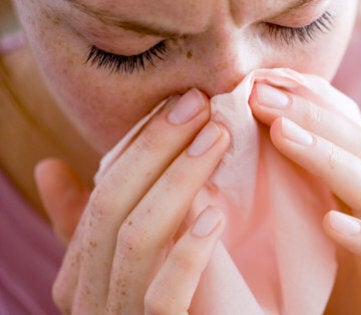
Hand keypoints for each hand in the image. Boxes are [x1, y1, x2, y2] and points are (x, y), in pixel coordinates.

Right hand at [35, 89, 230, 313]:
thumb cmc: (156, 312)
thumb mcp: (119, 269)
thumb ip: (87, 226)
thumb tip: (51, 168)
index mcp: (81, 272)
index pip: (102, 193)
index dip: (140, 144)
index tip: (183, 103)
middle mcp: (89, 296)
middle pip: (114, 206)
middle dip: (157, 149)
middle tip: (201, 106)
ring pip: (136, 242)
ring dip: (177, 183)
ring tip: (216, 140)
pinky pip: (162, 299)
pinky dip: (186, 256)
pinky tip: (215, 218)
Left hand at [249, 71, 360, 313]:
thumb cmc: (331, 281)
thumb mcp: (306, 222)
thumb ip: (290, 184)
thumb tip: (242, 139)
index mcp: (359, 185)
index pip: (342, 126)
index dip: (305, 98)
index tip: (258, 79)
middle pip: (357, 144)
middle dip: (310, 114)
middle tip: (259, 94)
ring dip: (328, 158)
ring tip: (283, 133)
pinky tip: (331, 223)